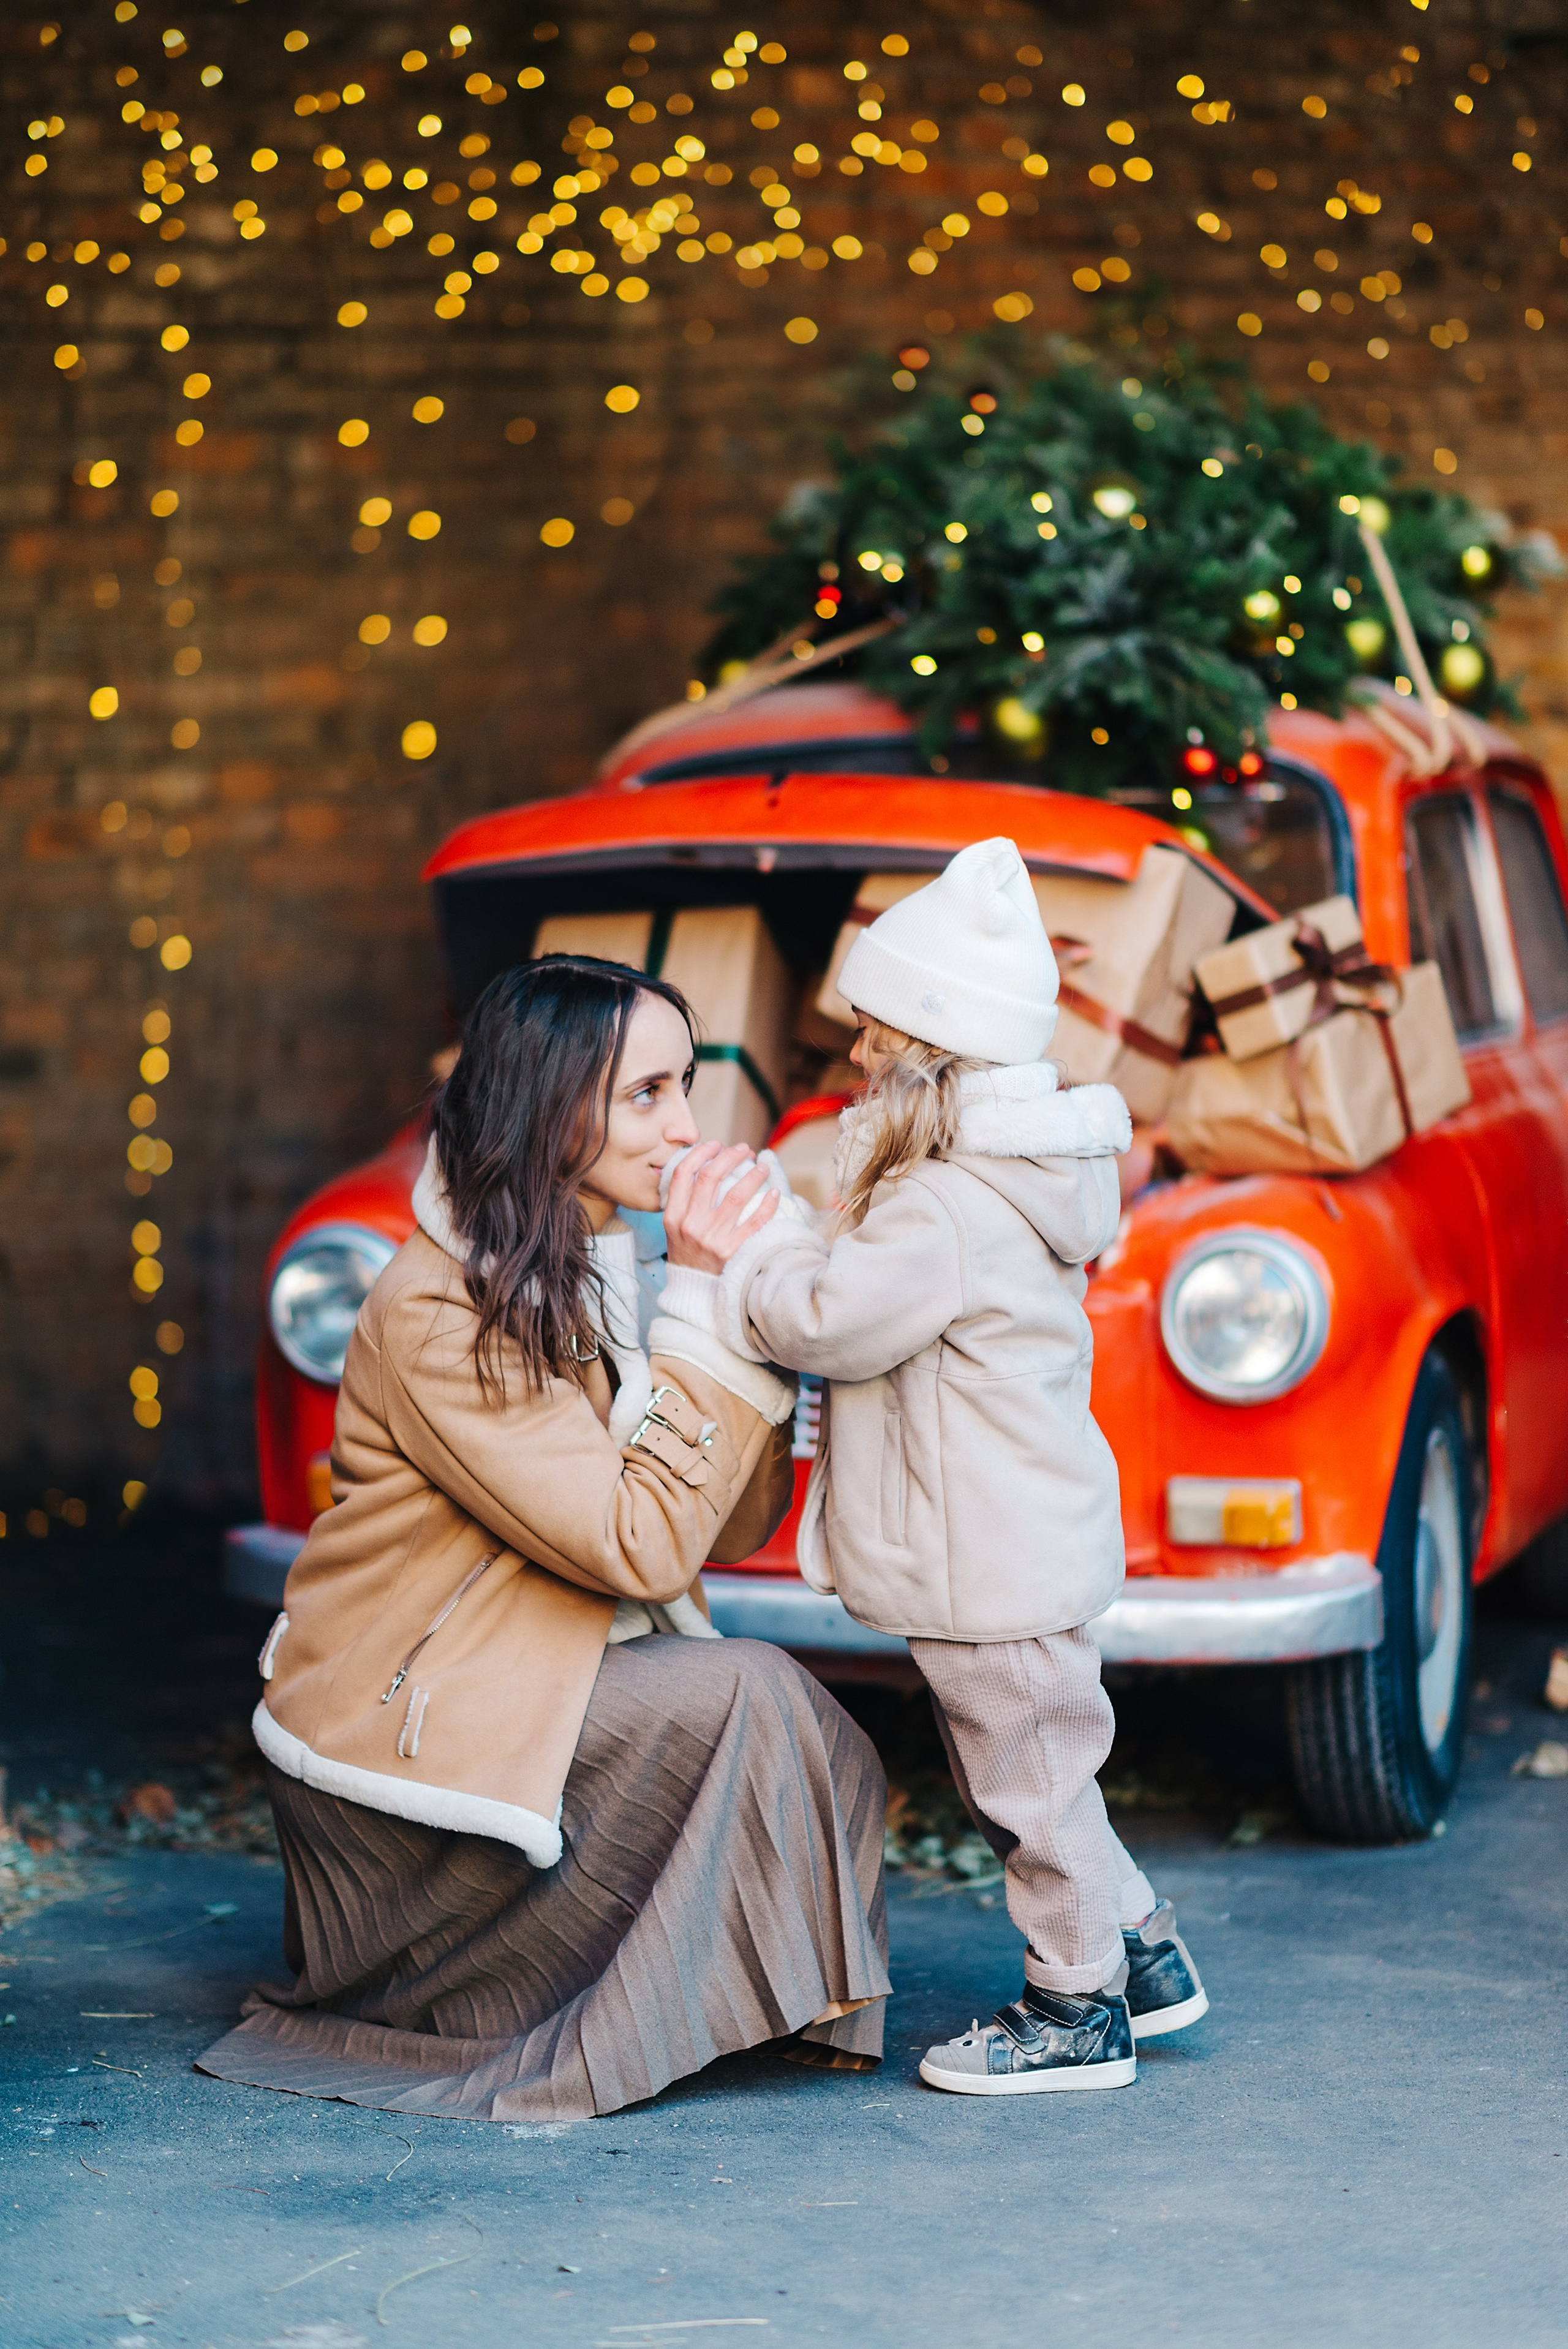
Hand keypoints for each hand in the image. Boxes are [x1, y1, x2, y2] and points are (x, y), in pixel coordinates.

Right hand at [664, 1140, 779, 1273]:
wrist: (694, 1290)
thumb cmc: (687, 1253)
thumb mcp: (675, 1227)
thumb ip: (684, 1200)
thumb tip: (705, 1165)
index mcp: (674, 1216)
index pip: (683, 1174)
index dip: (700, 1154)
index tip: (715, 1144)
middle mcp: (691, 1225)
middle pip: (710, 1178)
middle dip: (729, 1157)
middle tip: (744, 1150)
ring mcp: (712, 1239)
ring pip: (735, 1196)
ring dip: (752, 1176)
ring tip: (762, 1167)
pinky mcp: (732, 1251)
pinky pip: (754, 1222)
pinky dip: (767, 1206)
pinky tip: (774, 1194)